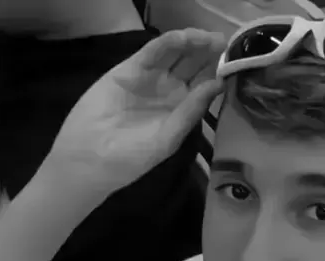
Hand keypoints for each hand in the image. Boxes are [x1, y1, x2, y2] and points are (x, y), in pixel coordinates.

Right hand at [44, 28, 225, 194]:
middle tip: (223, 42)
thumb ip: (190, 112)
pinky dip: (167, 42)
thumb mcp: (167, 138)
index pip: (204, 85)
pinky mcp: (130, 69)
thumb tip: (217, 85)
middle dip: (208, 53)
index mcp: (181, 110)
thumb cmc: (130, 157)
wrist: (90, 158)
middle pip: (193, 65)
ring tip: (208, 38)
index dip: (217, 72)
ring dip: (192, 44)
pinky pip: (152, 52)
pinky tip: (183, 38)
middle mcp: (168, 91)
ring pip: (175, 54)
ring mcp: (150, 78)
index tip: (234, 63)